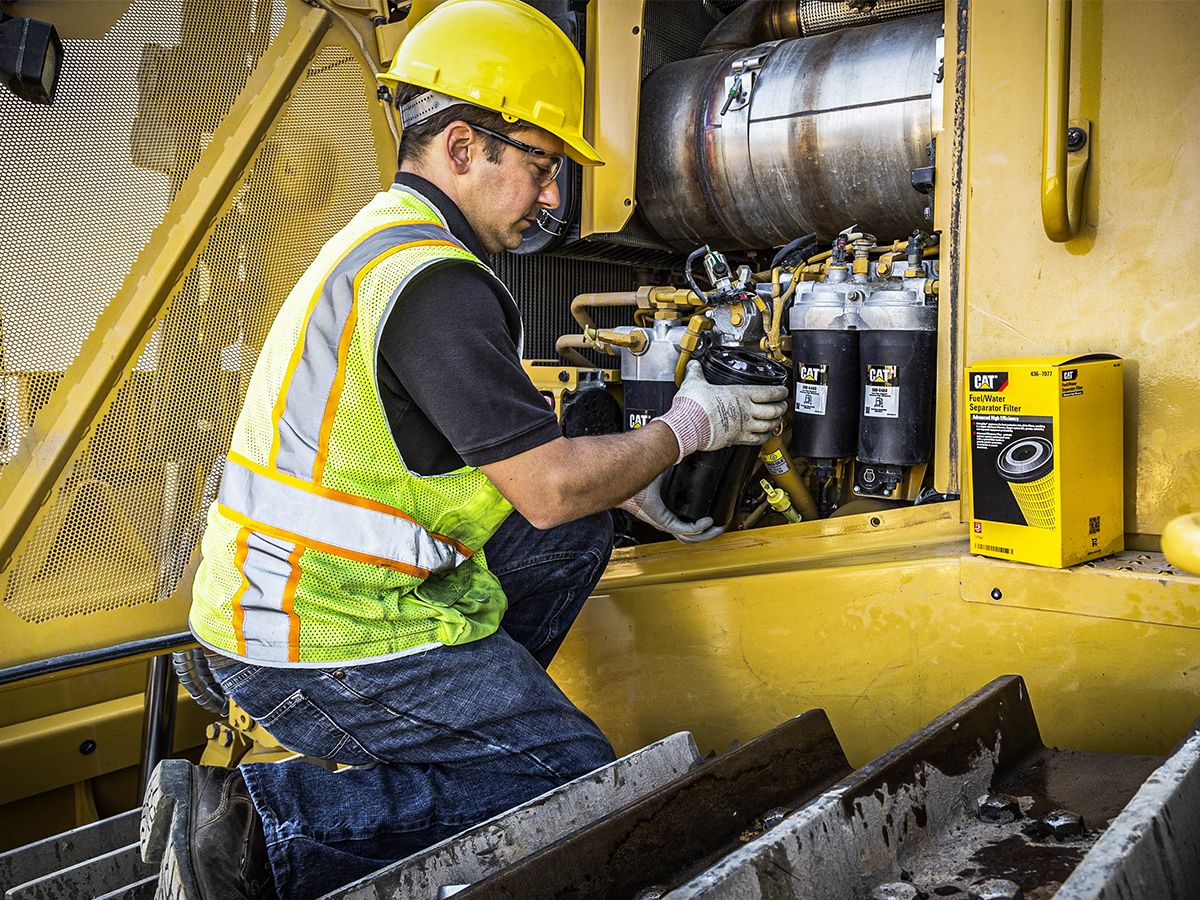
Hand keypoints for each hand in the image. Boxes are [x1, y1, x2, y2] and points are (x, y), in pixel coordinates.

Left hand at [620, 472, 724, 542]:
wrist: (629, 477)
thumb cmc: (642, 477)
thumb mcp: (667, 475)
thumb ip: (679, 470)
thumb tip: (689, 457)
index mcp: (665, 512)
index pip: (685, 526)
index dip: (700, 526)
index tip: (713, 519)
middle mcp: (665, 521)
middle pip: (689, 537)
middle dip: (707, 535)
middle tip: (719, 528)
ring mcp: (664, 523)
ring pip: (689, 538)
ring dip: (706, 535)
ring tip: (717, 528)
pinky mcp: (664, 521)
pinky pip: (685, 531)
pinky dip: (699, 528)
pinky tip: (707, 522)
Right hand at [656, 361, 788, 461]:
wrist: (687, 425)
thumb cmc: (693, 405)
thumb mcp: (694, 383)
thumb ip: (696, 373)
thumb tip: (693, 365)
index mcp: (739, 394)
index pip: (768, 392)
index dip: (779, 391)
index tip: (784, 391)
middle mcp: (745, 410)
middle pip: (773, 409)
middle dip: (781, 407)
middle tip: (784, 405)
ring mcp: (743, 425)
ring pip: (768, 425)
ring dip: (776, 422)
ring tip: (778, 419)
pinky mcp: (737, 439)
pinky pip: (757, 439)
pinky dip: (765, 437)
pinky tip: (767, 435)